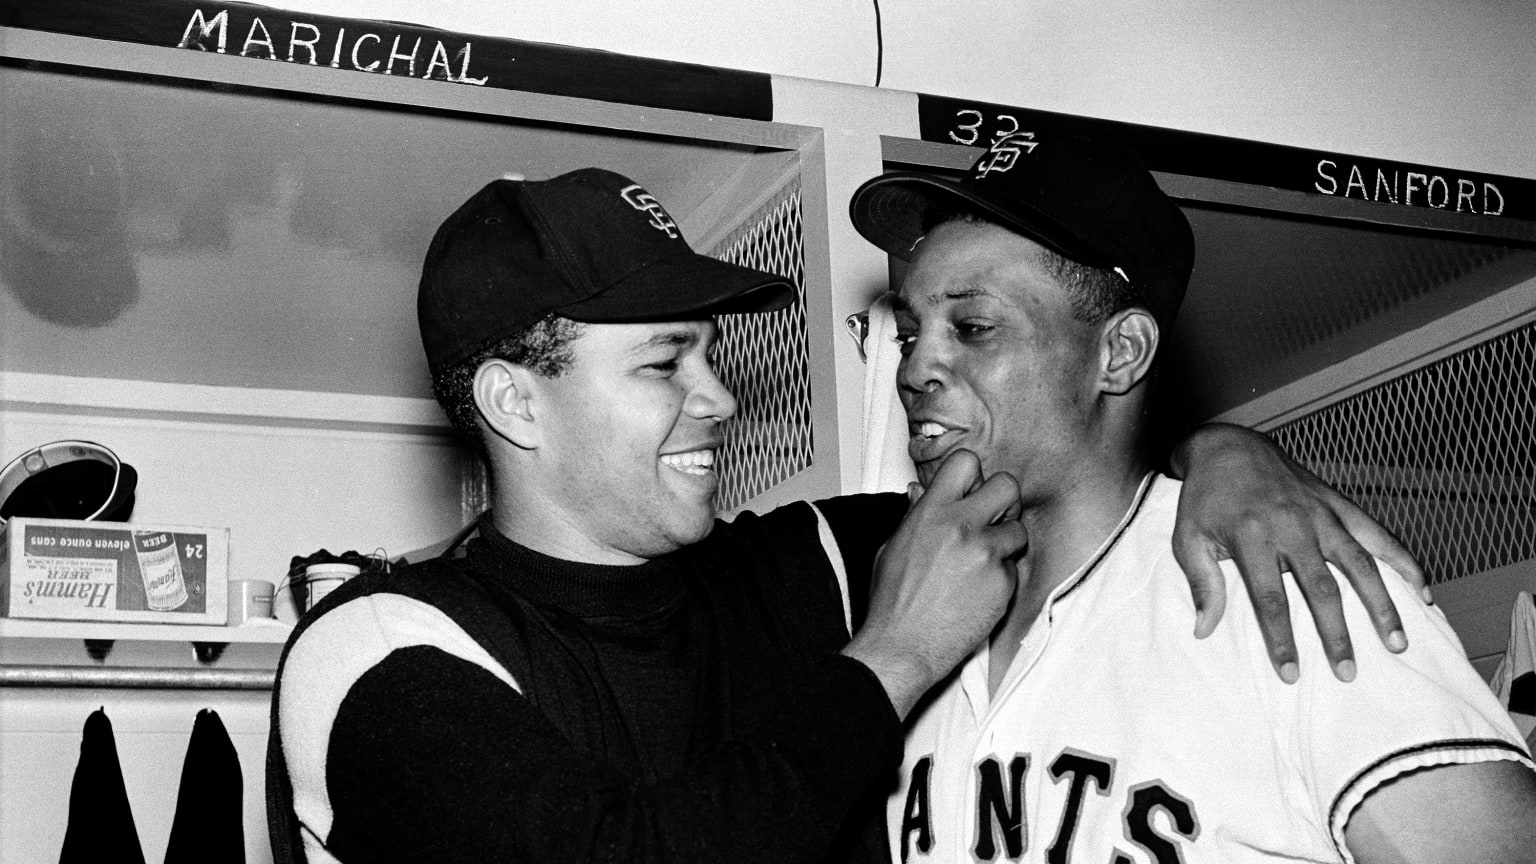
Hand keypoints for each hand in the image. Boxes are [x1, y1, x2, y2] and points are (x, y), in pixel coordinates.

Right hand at [843, 449, 1026, 717]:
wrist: (902, 647)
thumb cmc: (893, 602)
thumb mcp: (892, 548)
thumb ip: (914, 516)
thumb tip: (917, 493)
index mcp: (930, 512)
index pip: (967, 462)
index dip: (974, 476)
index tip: (971, 493)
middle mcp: (960, 526)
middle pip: (1007, 485)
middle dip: (1003, 502)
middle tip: (991, 521)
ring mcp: (985, 554)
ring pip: (1019, 530)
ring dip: (1005, 544)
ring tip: (981, 563)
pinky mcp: (1002, 583)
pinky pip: (1014, 568)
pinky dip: (1001, 578)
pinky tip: (978, 591)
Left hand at [1168, 423, 1427, 683]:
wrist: (1227, 446)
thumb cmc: (1205, 499)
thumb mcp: (1187, 538)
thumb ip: (1201, 583)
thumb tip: (1204, 630)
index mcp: (1251, 537)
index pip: (1270, 598)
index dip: (1282, 639)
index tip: (1291, 673)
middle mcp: (1292, 526)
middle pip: (1321, 588)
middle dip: (1336, 634)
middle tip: (1347, 673)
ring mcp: (1320, 514)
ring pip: (1359, 563)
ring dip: (1381, 604)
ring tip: (1396, 643)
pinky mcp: (1338, 504)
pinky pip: (1377, 533)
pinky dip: (1403, 561)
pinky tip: (1423, 590)